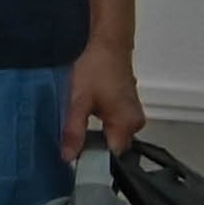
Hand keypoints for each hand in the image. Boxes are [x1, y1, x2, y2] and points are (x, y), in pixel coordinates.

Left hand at [64, 43, 144, 160]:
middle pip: (113, 146)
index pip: (112, 157)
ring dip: (95, 134)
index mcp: (127, 124)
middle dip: (92, 146)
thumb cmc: (95, 67)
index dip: (93, 160)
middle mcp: (135, 121)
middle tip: (70, 143)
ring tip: (76, 128)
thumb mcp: (77, 101)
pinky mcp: (126, 103)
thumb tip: (68, 157)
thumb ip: (73, 131)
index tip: (75, 163)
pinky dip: (99, 122)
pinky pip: (113, 122)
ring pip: (112, 133)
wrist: (106, 41)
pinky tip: (84, 116)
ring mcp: (132, 112)